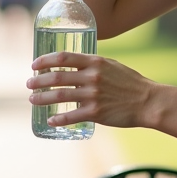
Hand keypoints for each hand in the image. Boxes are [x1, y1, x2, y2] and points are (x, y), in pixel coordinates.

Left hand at [27, 52, 158, 128]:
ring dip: (42, 98)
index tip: (34, 65)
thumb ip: (92, 64)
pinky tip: (50, 120)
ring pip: (59, 96)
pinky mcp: (96, 112)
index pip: (62, 57)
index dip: (44, 61)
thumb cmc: (129, 82)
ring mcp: (93, 95)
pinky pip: (71, 116)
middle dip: (38, 81)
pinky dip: (58, 119)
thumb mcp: (111, 65)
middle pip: (56, 77)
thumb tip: (73, 64)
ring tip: (32, 100)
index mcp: (95, 62)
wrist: (147, 101)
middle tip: (29, 84)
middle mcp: (92, 76)